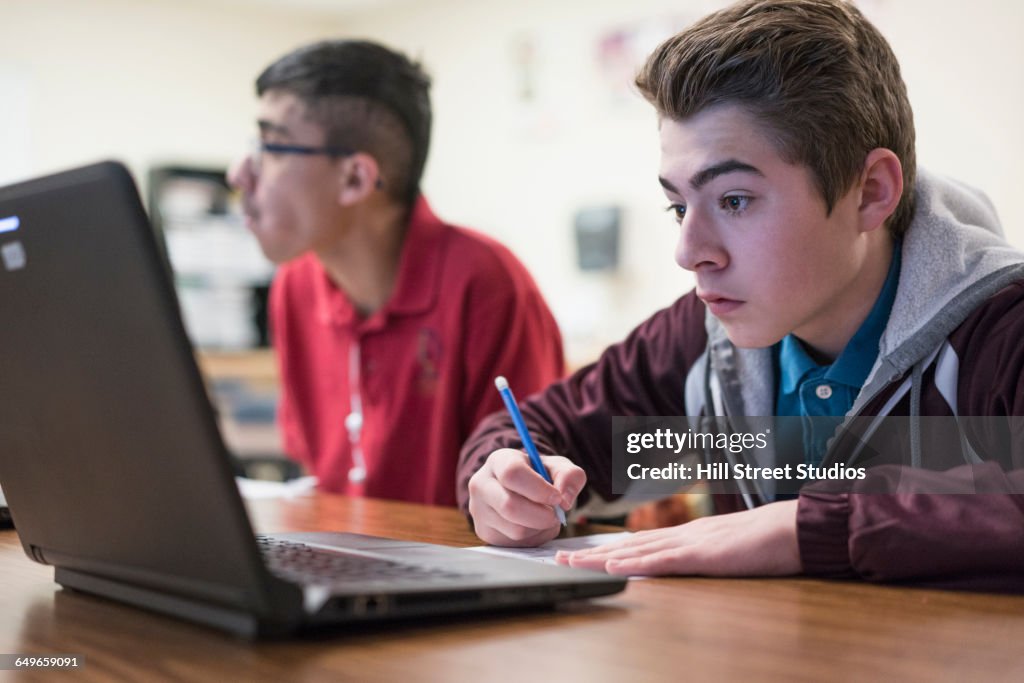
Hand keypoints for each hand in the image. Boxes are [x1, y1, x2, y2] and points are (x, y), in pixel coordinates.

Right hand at [467, 448, 585, 546]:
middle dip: (541, 515)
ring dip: (539, 528)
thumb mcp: (557, 467)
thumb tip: (564, 499)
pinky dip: (532, 538)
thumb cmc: (538, 476)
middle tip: (556, 514)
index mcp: (499, 461)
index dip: (538, 489)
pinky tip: (533, 525)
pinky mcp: (484, 532)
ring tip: (544, 516)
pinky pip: (514, 543)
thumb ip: (569, 476)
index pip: (512, 474)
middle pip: (510, 506)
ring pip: (515, 529)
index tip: (557, 497)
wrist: (518, 489)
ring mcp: (479, 510)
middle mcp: (481, 484)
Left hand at [556, 499, 800, 575]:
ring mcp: (694, 543)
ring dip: (602, 558)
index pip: (641, 542)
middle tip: (559, 556)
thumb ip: (707, 553)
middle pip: (630, 544)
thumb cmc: (770, 541)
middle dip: (593, 553)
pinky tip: (614, 565)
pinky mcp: (706, 556)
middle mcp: (685, 535)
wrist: (798, 528)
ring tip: (572, 562)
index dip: (610, 548)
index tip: (582, 553)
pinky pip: (664, 560)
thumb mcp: (731, 548)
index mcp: (691, 535)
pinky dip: (636, 563)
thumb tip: (687, 561)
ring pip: (638, 551)